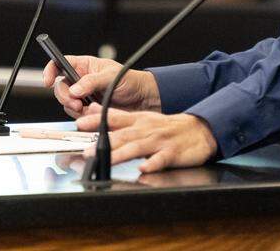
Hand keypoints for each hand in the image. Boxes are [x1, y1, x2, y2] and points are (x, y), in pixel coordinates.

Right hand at [43, 56, 160, 118]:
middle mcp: (81, 80)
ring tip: (87, 108)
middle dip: (64, 96)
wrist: (142, 100)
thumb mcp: (111, 77)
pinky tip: (93, 113)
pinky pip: (76, 114)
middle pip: (60, 86)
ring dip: (73, 108)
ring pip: (66, 102)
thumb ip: (91, 81)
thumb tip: (74, 89)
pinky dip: (81, 116)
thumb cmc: (130, 81)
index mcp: (85, 66)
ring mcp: (84, 96)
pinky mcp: (88, 110)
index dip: (50, 70)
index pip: (60, 63)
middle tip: (75, 102)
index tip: (47, 80)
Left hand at [76, 109, 217, 173]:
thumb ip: (117, 117)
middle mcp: (146, 129)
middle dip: (103, 142)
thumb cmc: (167, 127)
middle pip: (123, 135)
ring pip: (138, 147)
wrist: (199, 130)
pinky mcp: (173, 153)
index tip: (79, 123)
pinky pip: (162, 159)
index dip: (96, 120)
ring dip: (122, 154)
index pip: (114, 118)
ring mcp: (159, 141)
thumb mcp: (142, 118)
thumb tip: (91, 110)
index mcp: (138, 121)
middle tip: (86, 151)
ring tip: (108, 160)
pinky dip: (153, 163)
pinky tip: (144, 168)